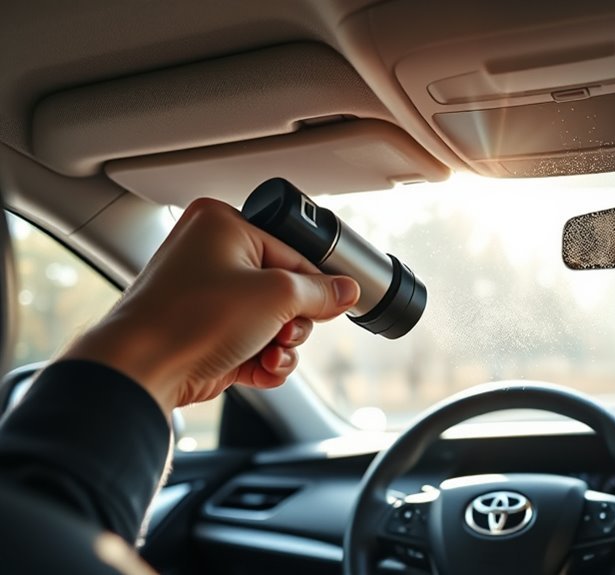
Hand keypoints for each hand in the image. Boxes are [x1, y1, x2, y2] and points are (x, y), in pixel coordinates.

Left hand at [62, 198, 359, 416]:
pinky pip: (251, 343)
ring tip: (270, 355)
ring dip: (282, 345)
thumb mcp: (276, 296)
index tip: (329, 306)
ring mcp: (205, 298)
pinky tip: (262, 370)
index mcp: (222, 225)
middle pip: (284, 290)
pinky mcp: (204, 335)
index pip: (292, 253)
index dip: (313, 285)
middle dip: (293, 321)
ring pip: (271, 321)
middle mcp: (210, 256)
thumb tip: (348, 289)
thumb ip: (320, 291)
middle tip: (283, 331)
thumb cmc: (190, 319)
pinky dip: (263, 360)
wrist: (142, 371)